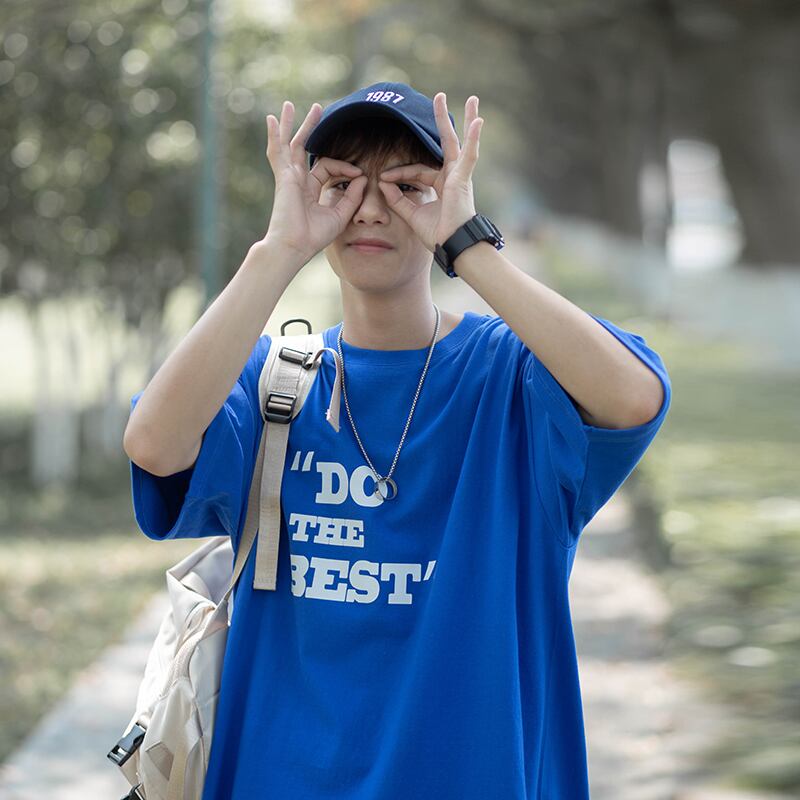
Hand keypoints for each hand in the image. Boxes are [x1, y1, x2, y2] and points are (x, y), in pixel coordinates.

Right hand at [262, 100, 367, 266]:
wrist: (294, 247)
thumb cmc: (314, 237)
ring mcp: (288, 178)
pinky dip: (274, 135)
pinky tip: (272, 119)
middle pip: (303, 149)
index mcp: (309, 190)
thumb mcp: (340, 215)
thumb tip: (364, 178)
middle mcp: (297, 181)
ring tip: (290, 105)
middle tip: (317, 109)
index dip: (346, 168)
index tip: (361, 175)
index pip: (328, 167)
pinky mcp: (283, 177)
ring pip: (289, 145)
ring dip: (291, 124)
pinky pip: (277, 152)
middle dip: (311, 128)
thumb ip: (352, 197)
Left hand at [377, 93, 483, 251]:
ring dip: (464, 119)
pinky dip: (473, 139)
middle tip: (440, 97)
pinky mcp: (463, 179)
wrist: (451, 246)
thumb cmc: (437, 235)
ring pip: (459, 142)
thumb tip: (382, 183)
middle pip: (445, 144)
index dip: (398, 173)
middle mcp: (452, 177)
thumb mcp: (412, 215)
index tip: (383, 178)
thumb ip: (398, 200)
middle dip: (441, 121)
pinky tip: (477, 121)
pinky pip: (469, 155)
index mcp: (441, 185)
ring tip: (471, 99)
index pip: (416, 171)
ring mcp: (459, 176)